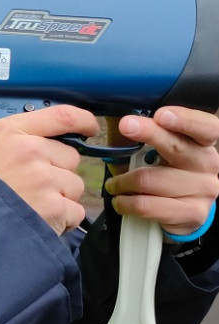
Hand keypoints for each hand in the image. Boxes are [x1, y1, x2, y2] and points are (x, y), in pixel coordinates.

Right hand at [0, 105, 99, 234]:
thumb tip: (44, 139)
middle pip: (70, 157)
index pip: (61, 116)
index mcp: (12, 132)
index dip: (82, 120)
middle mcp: (30, 151)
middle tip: (32, 185)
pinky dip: (61, 219)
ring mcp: (44, 179)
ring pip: (74, 185)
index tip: (88, 127)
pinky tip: (38, 219)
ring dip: (60, 197)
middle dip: (58, 171)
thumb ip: (14, 137)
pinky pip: (74, 211)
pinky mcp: (54, 207)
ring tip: (32, 204)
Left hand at [104, 108, 218, 236]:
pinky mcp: (193, 212)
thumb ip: (137, 129)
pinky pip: (148, 205)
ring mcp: (205, 189)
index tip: (161, 115)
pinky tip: (121, 201)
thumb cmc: (158, 173)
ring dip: (122, 182)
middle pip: (177, 147)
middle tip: (126, 126)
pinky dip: (126, 203)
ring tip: (114, 184)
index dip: (185, 120)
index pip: (204, 127)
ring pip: (151, 180)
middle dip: (149, 133)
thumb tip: (115, 110)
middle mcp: (208, 163)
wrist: (172, 212)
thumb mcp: (147, 148)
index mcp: (201, 142)